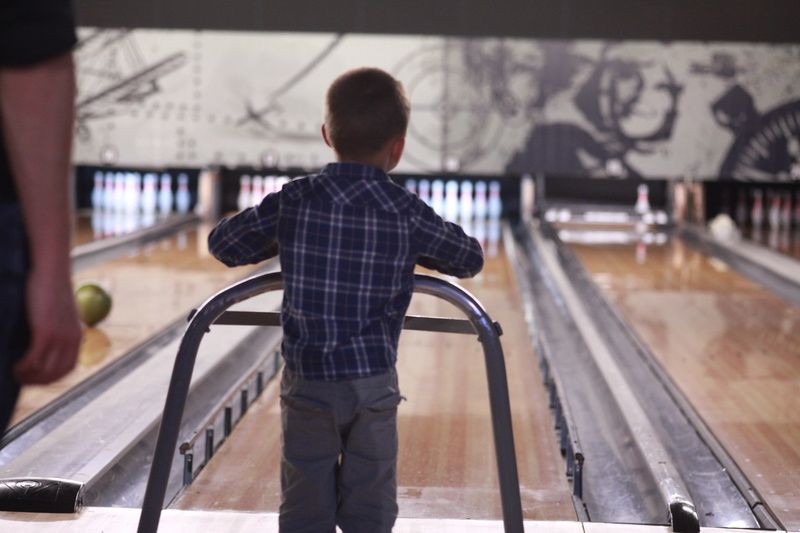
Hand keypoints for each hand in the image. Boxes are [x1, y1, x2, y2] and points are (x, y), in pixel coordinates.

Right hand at [13, 269, 81, 384]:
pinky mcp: (46, 331)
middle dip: (37, 381)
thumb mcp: (57, 311)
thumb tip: (42, 340)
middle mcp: (72, 338)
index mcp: (77, 335)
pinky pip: (35, 358)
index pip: (67, 368)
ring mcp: (60, 336)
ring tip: (14, 373)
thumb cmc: (49, 288)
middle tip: (20, 380)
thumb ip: (55, 327)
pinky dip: (24, 367)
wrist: (51, 270)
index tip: (35, 379)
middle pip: (56, 373)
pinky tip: (13, 366)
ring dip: (28, 376)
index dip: (51, 378)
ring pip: (45, 369)